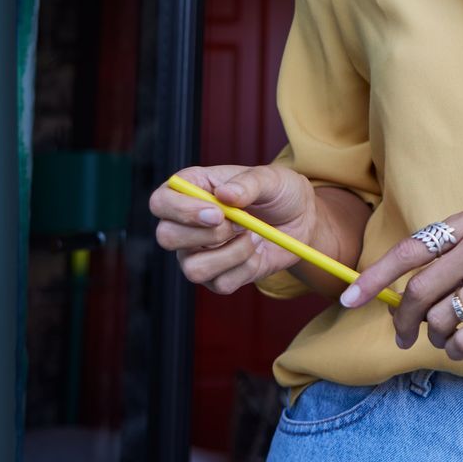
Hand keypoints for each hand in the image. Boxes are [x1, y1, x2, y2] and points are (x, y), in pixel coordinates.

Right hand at [150, 164, 316, 293]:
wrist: (302, 221)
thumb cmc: (280, 193)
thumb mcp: (271, 178)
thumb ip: (248, 183)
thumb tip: (225, 195)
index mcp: (192, 190)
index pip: (160, 202)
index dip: (181, 210)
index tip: (217, 212)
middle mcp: (186, 224)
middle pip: (167, 237)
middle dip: (208, 235)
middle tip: (240, 224)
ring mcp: (198, 253)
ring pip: (193, 268)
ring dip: (232, 253)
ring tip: (253, 236)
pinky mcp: (215, 277)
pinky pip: (220, 283)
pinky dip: (245, 268)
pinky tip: (256, 251)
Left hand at [340, 210, 462, 361]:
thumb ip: (452, 257)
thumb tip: (397, 293)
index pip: (409, 250)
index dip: (374, 277)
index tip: (349, 299)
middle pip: (418, 291)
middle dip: (403, 320)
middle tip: (404, 336)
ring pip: (441, 319)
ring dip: (436, 337)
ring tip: (448, 337)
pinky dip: (457, 350)